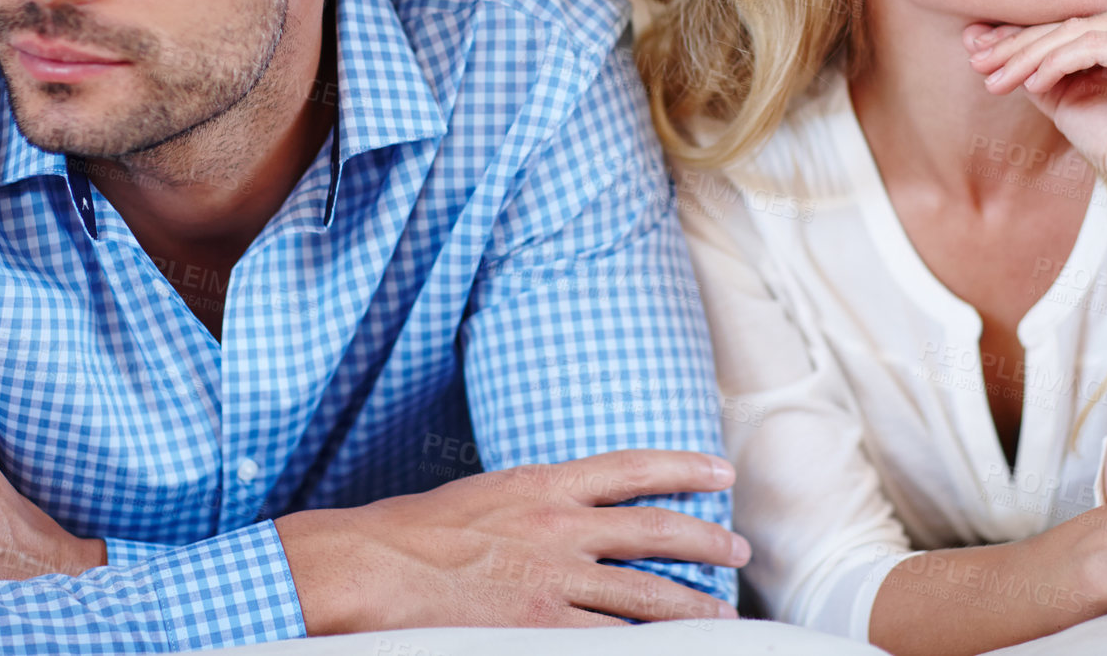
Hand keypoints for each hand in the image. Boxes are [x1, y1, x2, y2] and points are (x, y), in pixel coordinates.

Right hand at [275, 449, 747, 632]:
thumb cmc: (412, 533)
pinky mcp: (541, 628)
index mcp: (544, 484)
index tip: (721, 470)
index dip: (685, 468)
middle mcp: (560, 527)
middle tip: (736, 549)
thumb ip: (534, 502)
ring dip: (692, 605)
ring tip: (721, 614)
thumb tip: (571, 514)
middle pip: (658, 531)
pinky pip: (611, 639)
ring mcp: (555, 582)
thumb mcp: (485, 495)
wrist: (370, 566)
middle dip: (706, 542)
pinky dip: (645, 644)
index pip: (634, 468)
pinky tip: (668, 649)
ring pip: (648, 595)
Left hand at [964, 3, 1106, 218]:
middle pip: (1069, 22)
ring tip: (997, 80)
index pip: (1067, 18)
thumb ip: (1028, 63)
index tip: (975, 49)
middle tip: (977, 62)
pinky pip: (1093, 45)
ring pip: (1076, 31)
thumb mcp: (1060, 93)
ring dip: (1028, 56)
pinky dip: (1056, 63)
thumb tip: (972, 36)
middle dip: (1015, 44)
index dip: (1017, 33)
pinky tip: (1032, 85)